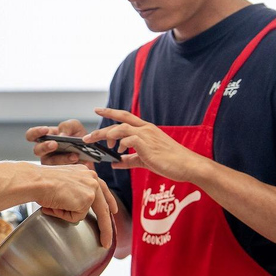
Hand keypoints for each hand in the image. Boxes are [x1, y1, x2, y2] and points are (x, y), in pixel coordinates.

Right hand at [26, 120, 91, 166]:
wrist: (90, 151)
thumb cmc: (78, 136)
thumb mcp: (74, 126)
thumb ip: (67, 126)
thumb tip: (61, 135)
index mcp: (45, 137)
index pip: (31, 135)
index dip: (35, 133)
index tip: (46, 130)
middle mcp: (44, 150)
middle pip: (37, 150)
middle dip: (45, 147)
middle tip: (55, 144)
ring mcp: (51, 162)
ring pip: (50, 162)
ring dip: (62, 159)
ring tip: (75, 156)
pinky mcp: (59, 172)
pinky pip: (60, 171)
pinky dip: (69, 166)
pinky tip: (78, 162)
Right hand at [34, 164, 117, 247]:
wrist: (36, 181)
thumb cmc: (41, 181)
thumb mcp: (62, 183)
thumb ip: (74, 191)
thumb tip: (76, 207)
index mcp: (85, 172)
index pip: (101, 188)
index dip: (108, 201)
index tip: (114, 210)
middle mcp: (92, 178)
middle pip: (104, 205)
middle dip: (106, 226)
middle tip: (106, 240)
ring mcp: (91, 188)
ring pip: (85, 213)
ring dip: (68, 214)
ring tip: (53, 206)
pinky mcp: (87, 199)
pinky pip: (77, 217)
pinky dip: (65, 215)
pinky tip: (56, 205)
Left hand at [85, 108, 203, 181]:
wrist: (188, 166)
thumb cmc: (169, 162)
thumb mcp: (145, 160)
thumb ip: (129, 160)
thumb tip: (114, 163)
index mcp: (145, 129)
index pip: (125, 116)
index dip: (110, 112)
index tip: (97, 109)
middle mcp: (145, 129)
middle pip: (118, 122)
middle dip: (101, 130)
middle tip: (87, 137)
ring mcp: (147, 135)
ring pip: (121, 128)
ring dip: (108, 136)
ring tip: (103, 146)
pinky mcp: (148, 144)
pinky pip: (130, 139)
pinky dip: (122, 144)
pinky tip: (120, 151)